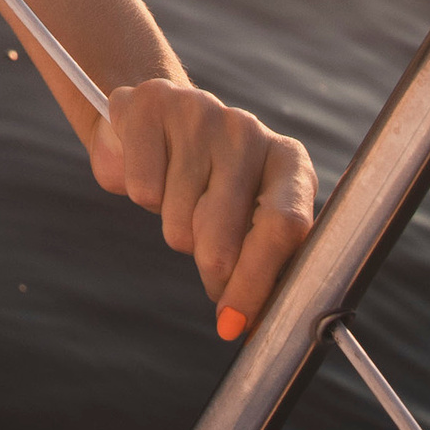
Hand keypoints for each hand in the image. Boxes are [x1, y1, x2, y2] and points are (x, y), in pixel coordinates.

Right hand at [91, 81, 315, 338]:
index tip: (233, 324)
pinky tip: (153, 176)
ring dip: (175, 230)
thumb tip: (246, 326)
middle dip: (211, 269)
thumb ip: (258, 265)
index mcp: (288, 162)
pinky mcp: (153, 103)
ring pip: (177, 215)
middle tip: (210, 278)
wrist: (161, 120)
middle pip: (225, 229)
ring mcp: (202, 111)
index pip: (285, 225)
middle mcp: (249, 130)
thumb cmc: (214, 188)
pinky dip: (140, 194)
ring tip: (180, 207)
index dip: (257, 282)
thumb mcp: (248, 221)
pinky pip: (142, 187)